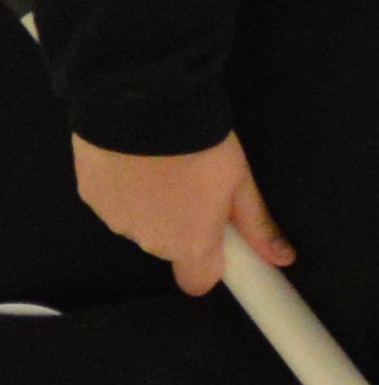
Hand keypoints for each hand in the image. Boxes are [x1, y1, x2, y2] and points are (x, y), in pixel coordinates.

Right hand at [73, 132, 291, 295]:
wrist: (144, 102)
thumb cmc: (201, 145)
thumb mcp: (239, 182)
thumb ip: (257, 225)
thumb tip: (283, 258)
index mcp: (190, 246)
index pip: (196, 282)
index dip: (207, 263)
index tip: (214, 238)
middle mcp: (149, 242)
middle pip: (167, 246)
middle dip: (177, 223)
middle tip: (188, 183)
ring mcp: (115, 219)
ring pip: (136, 222)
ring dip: (147, 204)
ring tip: (157, 164)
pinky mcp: (88, 194)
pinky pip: (111, 199)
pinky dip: (121, 185)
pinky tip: (130, 157)